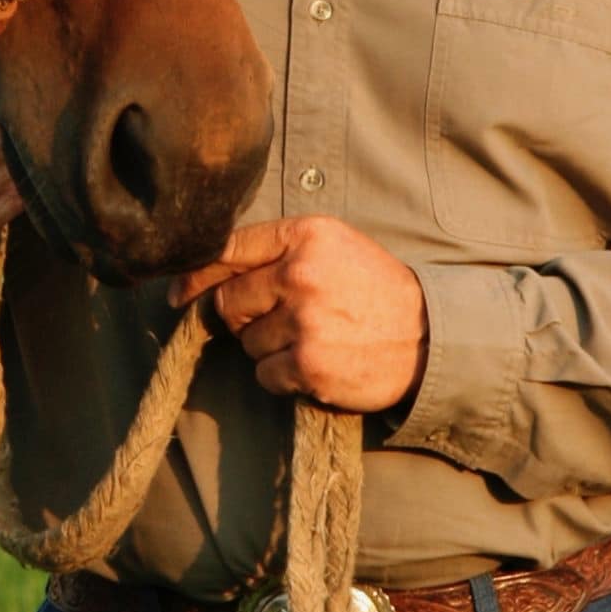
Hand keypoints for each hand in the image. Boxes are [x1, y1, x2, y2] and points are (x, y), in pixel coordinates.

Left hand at [169, 215, 428, 411]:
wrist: (430, 336)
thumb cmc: (376, 290)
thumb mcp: (335, 248)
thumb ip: (279, 251)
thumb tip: (207, 277)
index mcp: (306, 234)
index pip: (229, 249)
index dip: (197, 275)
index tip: (180, 294)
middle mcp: (301, 273)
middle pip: (229, 301)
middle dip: (241, 317)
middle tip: (274, 323)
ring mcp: (305, 320)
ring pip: (247, 341)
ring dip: (267, 348)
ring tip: (311, 340)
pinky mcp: (310, 364)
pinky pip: (265, 375)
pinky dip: (282, 377)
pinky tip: (314, 365)